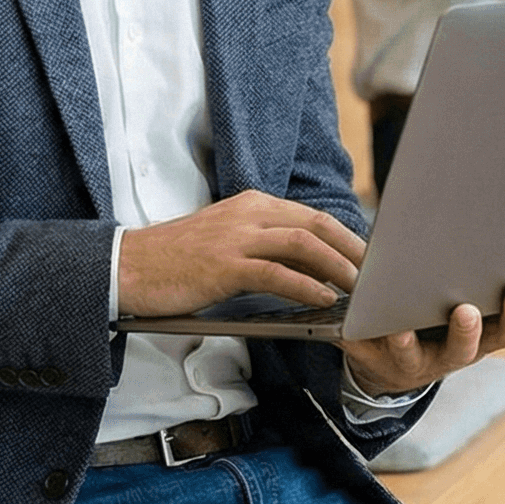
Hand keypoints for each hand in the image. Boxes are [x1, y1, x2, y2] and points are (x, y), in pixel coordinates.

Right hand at [117, 190, 365, 317]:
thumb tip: (307, 266)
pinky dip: (306, 286)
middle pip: (316, 224)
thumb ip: (263, 244)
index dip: (345, 237)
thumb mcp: (225, 241)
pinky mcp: (224, 266)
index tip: (368, 257)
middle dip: (353, 248)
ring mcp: (236, 238)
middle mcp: (248, 214)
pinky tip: (324, 299)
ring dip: (338, 266)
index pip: (310, 216)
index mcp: (251, 204)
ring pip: (303, 244)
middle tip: (377, 272)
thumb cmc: (176, 260)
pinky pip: (277, 274)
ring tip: (359, 287)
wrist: (128, 267)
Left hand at [339, 280, 504, 396]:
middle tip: (469, 309)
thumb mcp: (491, 320)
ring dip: (412, 339)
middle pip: (465, 348)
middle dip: (469, 330)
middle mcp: (448, 354)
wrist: (390, 356)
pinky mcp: (373, 352)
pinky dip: (373, 336)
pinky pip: (371, 346)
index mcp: (482, 339)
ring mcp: (410, 357)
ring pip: (415, 353)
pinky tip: (379, 321)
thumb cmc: (448, 326)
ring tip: (410, 323)